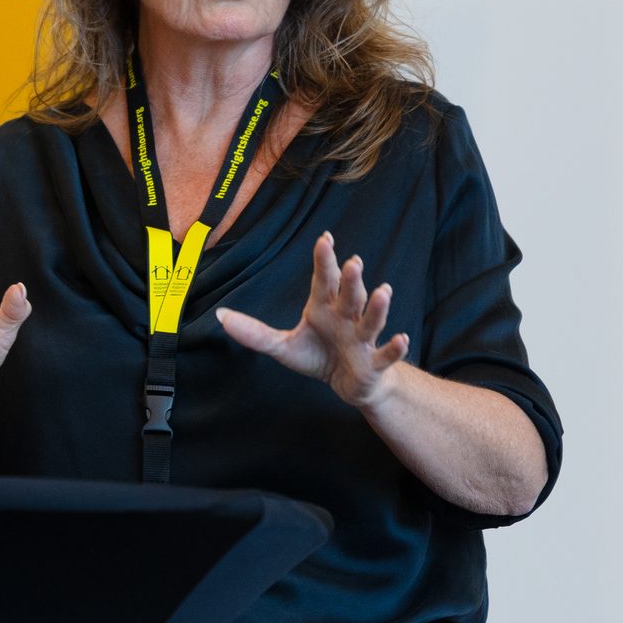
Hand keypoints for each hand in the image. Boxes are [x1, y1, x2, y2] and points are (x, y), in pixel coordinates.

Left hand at [216, 231, 408, 407]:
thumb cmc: (319, 355)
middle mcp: (347, 317)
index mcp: (325, 308)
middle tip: (353, 262)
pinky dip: (395, 347)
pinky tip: (402, 338)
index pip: (326, 280)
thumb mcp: (282, 346)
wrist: (349, 383)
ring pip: (371, 320)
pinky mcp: (374, 362)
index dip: (326, 260)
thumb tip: (220, 316)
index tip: (325, 238)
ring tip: (383, 291)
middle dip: (352, 280)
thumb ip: (254, 332)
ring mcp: (363, 339)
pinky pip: (386, 354)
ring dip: (378, 307)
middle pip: (349, 295)